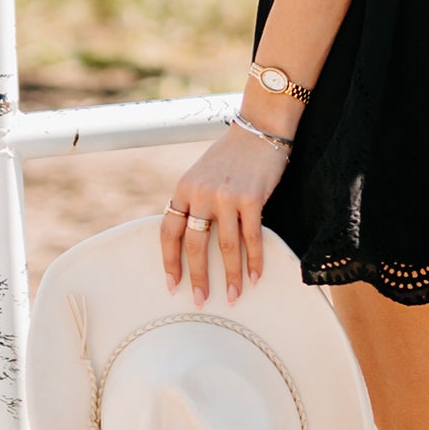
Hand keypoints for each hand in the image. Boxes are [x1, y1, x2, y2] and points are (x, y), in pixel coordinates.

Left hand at [161, 124, 288, 306]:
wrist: (260, 128)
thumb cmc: (232, 155)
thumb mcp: (202, 174)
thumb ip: (195, 201)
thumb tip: (193, 237)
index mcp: (183, 188)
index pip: (168, 231)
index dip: (170, 261)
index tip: (173, 285)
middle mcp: (200, 193)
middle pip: (194, 244)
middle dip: (198, 277)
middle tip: (201, 301)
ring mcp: (226, 196)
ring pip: (225, 246)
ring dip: (231, 275)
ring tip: (235, 295)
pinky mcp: (251, 197)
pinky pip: (251, 237)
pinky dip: (254, 260)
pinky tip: (256, 276)